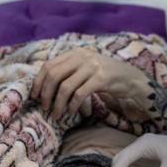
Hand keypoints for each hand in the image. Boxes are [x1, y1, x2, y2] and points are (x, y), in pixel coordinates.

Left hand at [31, 47, 146, 119]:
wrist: (132, 78)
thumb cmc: (106, 76)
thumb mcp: (87, 67)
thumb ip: (70, 70)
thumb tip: (45, 86)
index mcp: (76, 52)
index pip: (49, 65)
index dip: (38, 82)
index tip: (34, 96)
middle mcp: (83, 56)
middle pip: (54, 75)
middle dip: (46, 94)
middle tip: (45, 107)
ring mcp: (92, 66)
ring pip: (65, 87)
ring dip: (58, 104)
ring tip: (57, 114)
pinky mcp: (101, 78)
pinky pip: (79, 94)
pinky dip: (72, 105)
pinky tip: (71, 111)